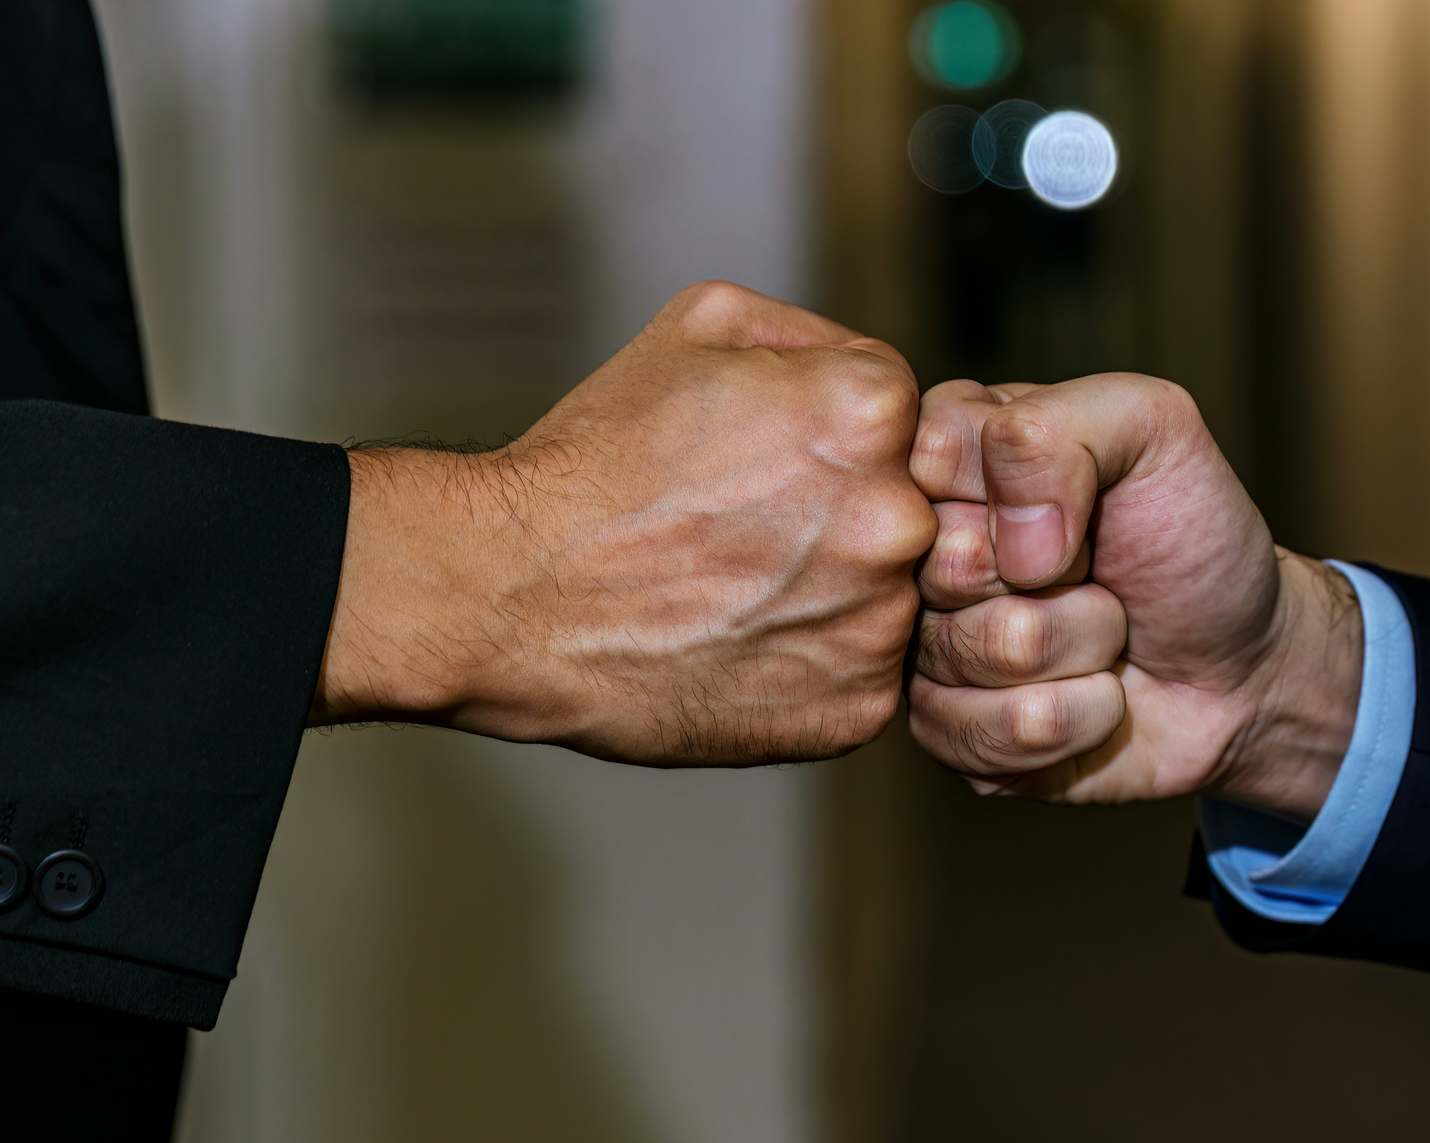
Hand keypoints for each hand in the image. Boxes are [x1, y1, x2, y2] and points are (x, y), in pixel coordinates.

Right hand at [314, 281, 936, 764]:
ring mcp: (880, 624)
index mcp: (873, 413)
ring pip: (895, 596)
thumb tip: (862, 371)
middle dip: (848, 512)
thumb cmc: (597, 461)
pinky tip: (744, 641)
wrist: (515, 594)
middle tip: (757, 528)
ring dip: (837, 591)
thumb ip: (814, 332)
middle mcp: (898, 519)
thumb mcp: (702, 326)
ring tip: (742, 587)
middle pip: (914, 506)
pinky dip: (817, 663)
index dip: (835, 432)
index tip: (771, 458)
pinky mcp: (857, 709)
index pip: (908, 415)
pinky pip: (866, 675)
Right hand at [907, 374, 1362, 818]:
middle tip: (1096, 573)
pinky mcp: (944, 730)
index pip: (927, 459)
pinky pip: (975, 733)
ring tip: (1104, 634)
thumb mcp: (1156, 432)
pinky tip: (1091, 699)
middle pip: (943, 565)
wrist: (1242, 669)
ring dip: (1076, 650)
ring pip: (966, 653)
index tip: (1079, 505)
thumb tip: (1011, 546)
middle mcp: (921, 548)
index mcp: (953, 452)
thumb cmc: (1192, 541)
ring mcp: (925, 642)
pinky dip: (1068, 719)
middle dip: (1058, 580)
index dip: (1017, 494)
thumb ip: (1062, 430)